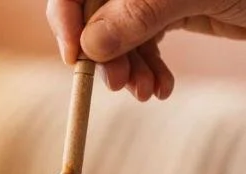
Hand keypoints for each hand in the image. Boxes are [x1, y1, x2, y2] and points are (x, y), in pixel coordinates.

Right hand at [46, 0, 245, 100]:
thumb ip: (144, 12)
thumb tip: (90, 43)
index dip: (69, 12)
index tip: (77, 57)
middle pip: (95, 3)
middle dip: (101, 47)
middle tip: (120, 86)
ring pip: (115, 27)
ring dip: (124, 64)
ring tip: (145, 92)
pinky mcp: (176, 6)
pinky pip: (140, 38)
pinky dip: (144, 66)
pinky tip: (158, 87)